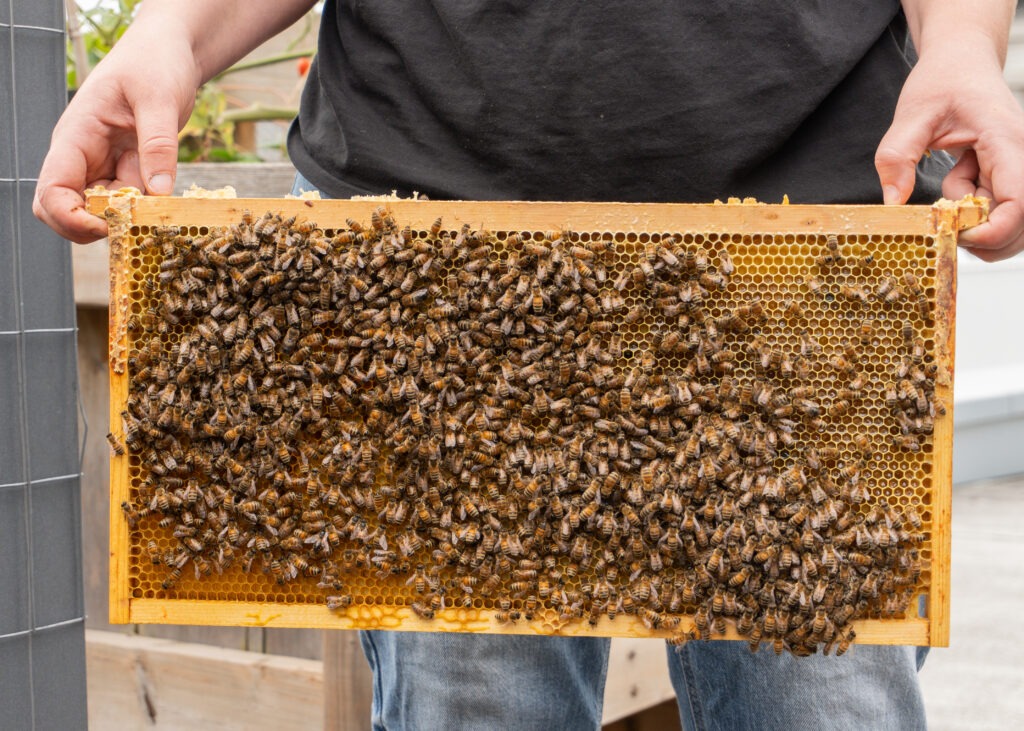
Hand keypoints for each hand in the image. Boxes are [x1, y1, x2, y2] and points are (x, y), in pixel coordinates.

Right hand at [33, 26, 199, 242]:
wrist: (169, 52)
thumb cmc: (154, 63)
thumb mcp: (159, 99)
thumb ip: (158, 144)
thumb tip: (158, 192)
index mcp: (75, 137)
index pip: (51, 191)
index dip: (70, 218)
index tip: (108, 226)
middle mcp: (82, 157)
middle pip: (65, 210)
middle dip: (92, 228)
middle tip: (134, 228)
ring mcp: (104, 165)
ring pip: (100, 211)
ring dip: (124, 221)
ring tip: (159, 215)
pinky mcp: (128, 170)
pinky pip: (129, 202)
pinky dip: (144, 211)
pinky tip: (167, 206)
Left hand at [875, 37, 1023, 261]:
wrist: (962, 59)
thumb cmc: (943, 79)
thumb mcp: (910, 114)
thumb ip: (897, 156)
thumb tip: (892, 202)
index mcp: (1005, 140)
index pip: (1019, 201)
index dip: (993, 230)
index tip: (956, 234)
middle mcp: (1020, 156)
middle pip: (1020, 221)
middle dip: (982, 234)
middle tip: (944, 220)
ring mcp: (1016, 166)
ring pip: (1007, 219)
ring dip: (974, 217)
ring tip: (951, 184)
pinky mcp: (1008, 173)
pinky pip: (996, 207)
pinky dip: (971, 205)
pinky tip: (958, 176)